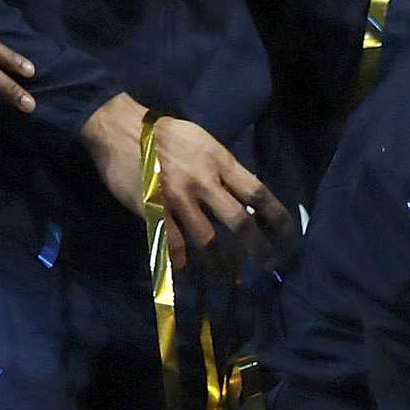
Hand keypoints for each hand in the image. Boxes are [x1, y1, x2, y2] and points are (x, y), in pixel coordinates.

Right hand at [82, 93, 293, 269]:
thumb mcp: (205, 143)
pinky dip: (182, 261)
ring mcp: (179, 199)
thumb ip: (224, 170)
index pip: (259, 193)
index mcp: (221, 162)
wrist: (122, 129)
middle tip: (267, 265)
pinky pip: (173, 244)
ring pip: (208, 240)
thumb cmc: (167, 134)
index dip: (278, 218)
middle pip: (240, 222)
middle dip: (257, 248)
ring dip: (221, 264)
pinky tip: (188, 272)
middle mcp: (205, 182)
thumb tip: (245, 197)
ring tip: (230, 280)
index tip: (288, 237)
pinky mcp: (155, 211)